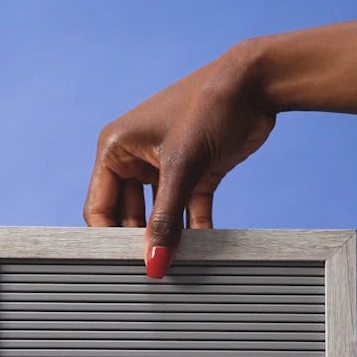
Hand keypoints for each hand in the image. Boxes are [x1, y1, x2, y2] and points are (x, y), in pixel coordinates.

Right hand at [83, 40, 275, 276]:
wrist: (257, 84)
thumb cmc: (209, 106)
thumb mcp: (182, 166)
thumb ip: (166, 220)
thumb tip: (155, 263)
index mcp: (116, 149)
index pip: (100, 207)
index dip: (108, 238)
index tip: (120, 267)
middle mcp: (135, 158)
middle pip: (128, 216)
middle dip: (140, 242)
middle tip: (150, 271)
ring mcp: (165, 167)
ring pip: (159, 216)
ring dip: (168, 239)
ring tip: (176, 266)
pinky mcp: (194, 174)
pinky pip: (187, 211)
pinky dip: (194, 230)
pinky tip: (202, 251)